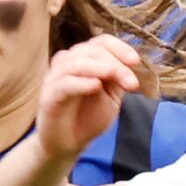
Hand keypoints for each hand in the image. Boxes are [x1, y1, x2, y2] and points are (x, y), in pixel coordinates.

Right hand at [36, 37, 140, 161]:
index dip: (119, 47)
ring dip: (100, 69)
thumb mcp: (111, 97)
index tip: (136, 62)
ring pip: (76, 63)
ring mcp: (55, 79)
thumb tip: (129, 65)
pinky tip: (96, 86)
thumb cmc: (88, 118)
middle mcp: (67, 64)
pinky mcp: (49, 97)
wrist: (69, 144)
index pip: (100, 42)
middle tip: (132, 84)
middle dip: (115, 64)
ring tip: (115, 77)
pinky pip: (64, 83)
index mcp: (83, 60)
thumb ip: (118, 80)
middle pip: (91, 50)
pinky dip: (81, 82)